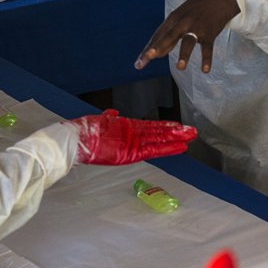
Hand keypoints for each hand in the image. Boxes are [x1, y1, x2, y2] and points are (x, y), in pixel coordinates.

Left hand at [70, 109, 197, 164]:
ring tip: (190, 137)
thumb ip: (110, 117)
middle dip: (176, 133)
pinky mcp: (130, 154)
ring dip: (175, 140)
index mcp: (127, 128)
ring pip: (158, 141)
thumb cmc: (85, 131)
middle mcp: (133, 137)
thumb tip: (114, 112)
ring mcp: (133, 146)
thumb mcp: (100, 120)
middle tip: (192, 131)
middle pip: (159, 134)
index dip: (166, 128)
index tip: (179, 127)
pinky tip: (178, 147)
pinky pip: (152, 151)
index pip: (152, 127)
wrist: (75, 141)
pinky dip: (166, 149)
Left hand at [134, 0, 239, 71]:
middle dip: (158, 47)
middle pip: (169, 36)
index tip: (139, 64)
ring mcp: (197, 27)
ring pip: (189, 41)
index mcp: (173, 19)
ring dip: (184, 54)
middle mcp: (183, 22)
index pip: (158, 36)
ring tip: (180, 67)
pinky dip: (207, 59)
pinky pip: (208, 47)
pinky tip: (205, 70)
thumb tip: (157, 54)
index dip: (148, 50)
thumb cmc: (196, 10)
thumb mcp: (180, 18)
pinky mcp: (210, 33)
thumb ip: (168, 36)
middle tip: (149, 57)